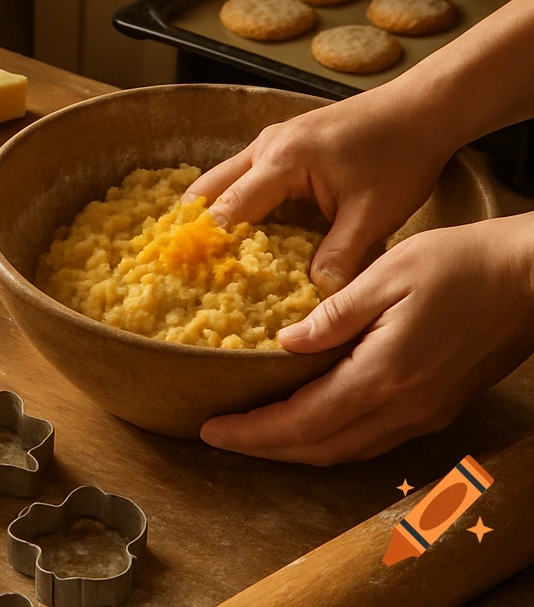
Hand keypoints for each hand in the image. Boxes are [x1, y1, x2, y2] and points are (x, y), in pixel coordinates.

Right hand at [184, 91, 453, 292]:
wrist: (419, 110)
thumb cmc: (399, 156)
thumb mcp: (373, 216)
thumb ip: (341, 257)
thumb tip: (317, 298)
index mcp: (283, 161)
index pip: (231, 207)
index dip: (210, 242)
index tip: (190, 272)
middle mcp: (266, 146)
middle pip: (210, 188)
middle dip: (195, 224)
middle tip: (181, 263)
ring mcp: (271, 141)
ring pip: (223, 178)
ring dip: (212, 211)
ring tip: (201, 252)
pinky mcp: (282, 144)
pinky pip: (243, 174)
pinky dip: (232, 200)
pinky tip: (238, 229)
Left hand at [199, 215, 533, 464]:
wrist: (529, 278)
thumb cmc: (459, 263)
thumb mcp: (387, 274)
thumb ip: (334, 315)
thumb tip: (284, 343)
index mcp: (384, 375)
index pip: (303, 420)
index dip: (252, 431)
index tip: (210, 428)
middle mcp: (403, 408)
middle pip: (320, 447)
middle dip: (263, 447)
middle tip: (217, 435)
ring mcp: (423, 413)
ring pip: (346, 449)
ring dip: (295, 448)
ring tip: (252, 433)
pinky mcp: (436, 407)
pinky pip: (371, 438)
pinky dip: (330, 438)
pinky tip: (308, 420)